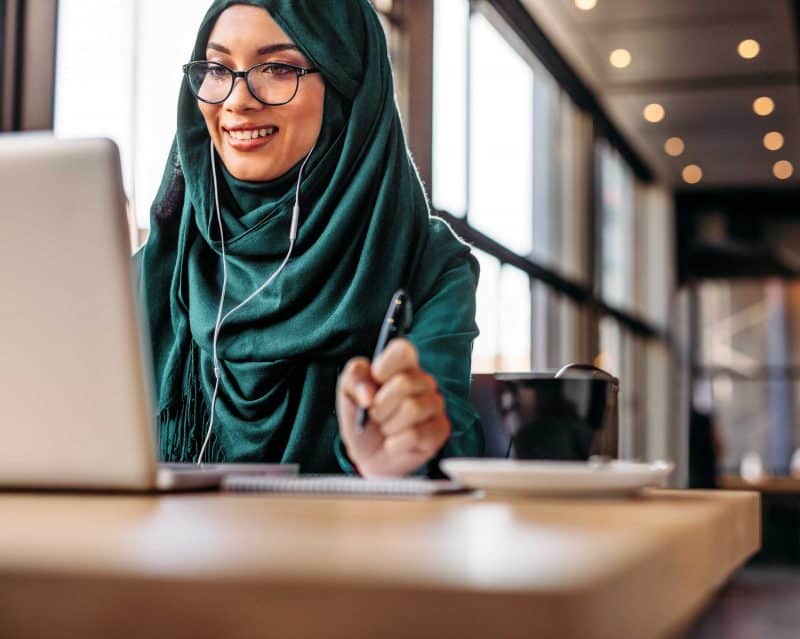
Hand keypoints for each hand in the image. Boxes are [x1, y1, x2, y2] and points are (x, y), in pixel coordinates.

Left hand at [337, 339, 450, 476]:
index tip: (374, 381)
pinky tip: (395, 443)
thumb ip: (354, 380)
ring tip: (386, 429)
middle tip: (375, 415)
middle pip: (405, 383)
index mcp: (402, 366)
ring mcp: (435, 405)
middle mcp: (423, 381)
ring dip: (388, 425)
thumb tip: (368, 393)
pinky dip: (396, 443)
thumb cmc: (362, 418)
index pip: (403, 349)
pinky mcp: (440, 430)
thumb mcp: (348, 395)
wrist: (368, 455)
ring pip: (412, 408)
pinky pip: (416, 434)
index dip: (385, 366)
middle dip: (380, 405)